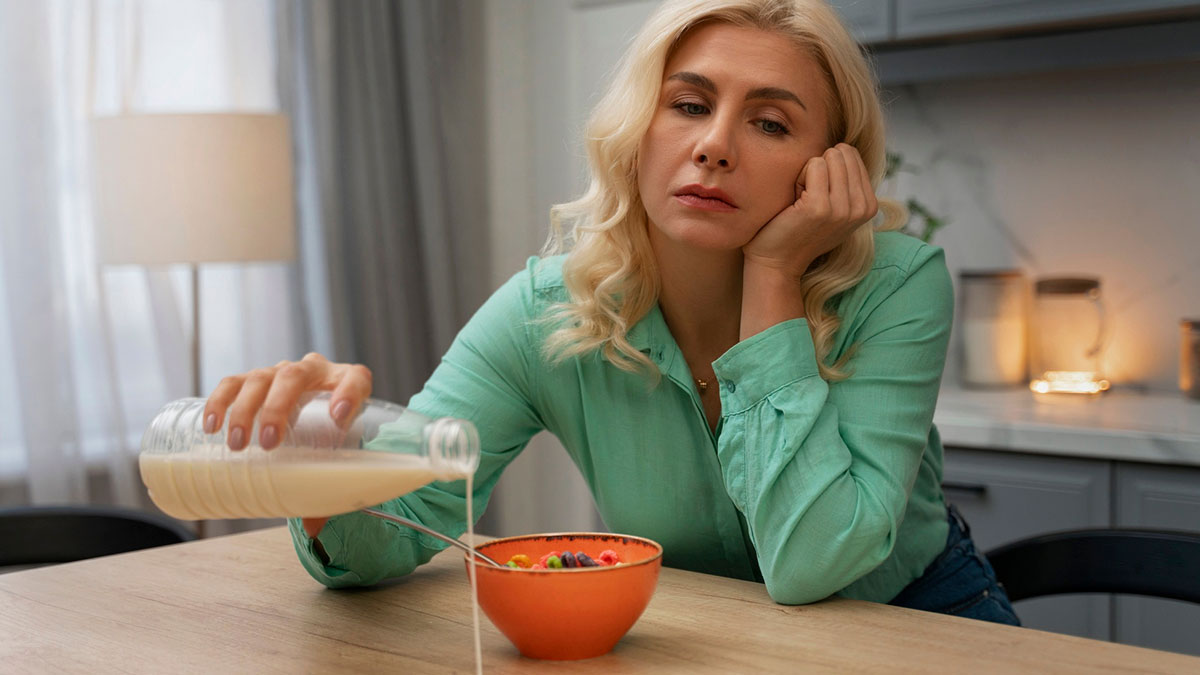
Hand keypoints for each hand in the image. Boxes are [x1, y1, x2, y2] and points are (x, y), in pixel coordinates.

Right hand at [202, 352, 372, 537]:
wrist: (316, 411)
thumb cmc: (332, 433)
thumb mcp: (338, 455)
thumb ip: (329, 488)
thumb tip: (313, 529)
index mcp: (349, 381)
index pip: (356, 380)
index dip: (349, 395)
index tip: (338, 419)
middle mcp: (315, 370)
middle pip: (295, 377)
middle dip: (278, 408)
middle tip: (268, 443)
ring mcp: (281, 371)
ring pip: (260, 378)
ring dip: (245, 409)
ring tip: (236, 444)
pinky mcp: (254, 378)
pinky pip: (233, 382)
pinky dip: (219, 401)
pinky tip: (210, 425)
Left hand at [742, 143, 877, 280]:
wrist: (777, 261)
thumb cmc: (800, 230)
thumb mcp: (836, 209)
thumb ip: (848, 184)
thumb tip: (846, 147)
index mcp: (869, 206)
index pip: (852, 155)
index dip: (828, 169)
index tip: (819, 196)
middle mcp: (861, 208)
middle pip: (841, 153)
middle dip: (819, 169)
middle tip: (808, 198)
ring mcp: (842, 209)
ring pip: (829, 157)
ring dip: (808, 174)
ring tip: (802, 201)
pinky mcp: (819, 207)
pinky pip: (813, 164)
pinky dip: (798, 178)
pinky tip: (794, 203)